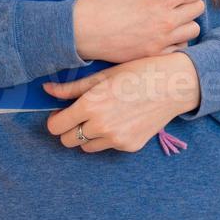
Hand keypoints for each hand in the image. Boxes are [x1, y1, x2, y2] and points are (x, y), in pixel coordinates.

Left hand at [42, 53, 200, 152]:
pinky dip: (107, 137)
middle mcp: (101, 126)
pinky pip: (107, 147)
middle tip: (80, 115)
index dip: (56, 119)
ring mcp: (116, 139)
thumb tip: (46, 90)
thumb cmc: (138, 73)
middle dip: (69, 129)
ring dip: (87, 135)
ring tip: (101, 116)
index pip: (55, 126)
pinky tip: (120, 120)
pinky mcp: (129, 146)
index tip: (62, 113)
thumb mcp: (102, 76)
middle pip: (67, 140)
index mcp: (90, 105)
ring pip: (85, 147)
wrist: (173, 85)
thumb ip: (71, 88)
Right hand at [72, 0, 206, 63]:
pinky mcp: (154, 54)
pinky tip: (161, 32)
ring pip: (193, 30)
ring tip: (168, 15)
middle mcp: (168, 21)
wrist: (82, 30)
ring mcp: (162, 40)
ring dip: (186, 21)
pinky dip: (176, 39)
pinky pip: (180, 48)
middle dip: (190, 0)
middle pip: (198, 9)